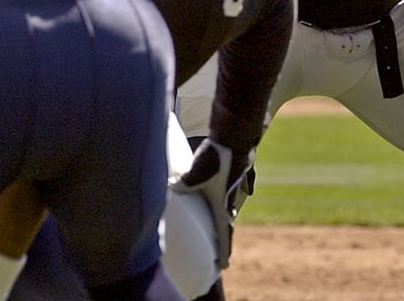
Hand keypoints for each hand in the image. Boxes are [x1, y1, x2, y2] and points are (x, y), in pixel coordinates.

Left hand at [171, 139, 252, 268]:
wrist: (235, 137)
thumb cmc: (215, 159)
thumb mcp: (193, 175)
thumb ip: (180, 185)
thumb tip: (167, 189)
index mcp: (222, 205)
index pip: (223, 234)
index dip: (223, 250)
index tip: (224, 265)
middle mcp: (231, 197)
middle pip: (226, 222)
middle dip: (224, 237)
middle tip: (224, 251)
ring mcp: (235, 184)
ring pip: (230, 205)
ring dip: (226, 215)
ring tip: (226, 223)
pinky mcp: (235, 172)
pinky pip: (233, 189)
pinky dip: (231, 195)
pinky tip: (235, 194)